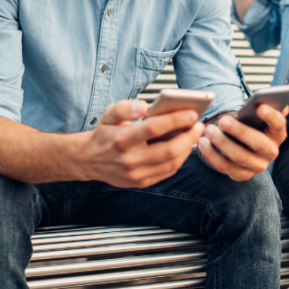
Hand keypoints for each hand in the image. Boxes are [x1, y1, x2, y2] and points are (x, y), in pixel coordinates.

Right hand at [79, 100, 204, 187]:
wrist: (89, 160)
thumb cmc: (105, 133)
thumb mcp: (108, 115)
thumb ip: (125, 107)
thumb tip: (143, 105)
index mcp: (121, 140)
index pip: (153, 129)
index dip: (176, 120)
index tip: (193, 113)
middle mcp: (129, 160)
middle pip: (168, 150)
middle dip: (189, 136)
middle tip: (199, 124)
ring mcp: (136, 175)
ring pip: (171, 163)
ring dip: (187, 148)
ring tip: (194, 134)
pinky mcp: (142, 183)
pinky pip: (167, 171)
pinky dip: (179, 159)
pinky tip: (185, 146)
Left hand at [196, 103, 288, 181]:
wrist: (242, 145)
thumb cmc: (250, 124)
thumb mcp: (256, 116)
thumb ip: (263, 105)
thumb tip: (270, 95)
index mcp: (277, 133)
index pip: (279, 125)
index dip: (271, 116)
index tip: (260, 106)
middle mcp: (271, 152)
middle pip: (259, 143)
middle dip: (240, 131)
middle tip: (223, 120)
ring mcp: (258, 165)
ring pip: (241, 157)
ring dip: (222, 143)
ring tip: (208, 130)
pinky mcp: (243, 174)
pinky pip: (226, 167)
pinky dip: (212, 155)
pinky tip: (202, 143)